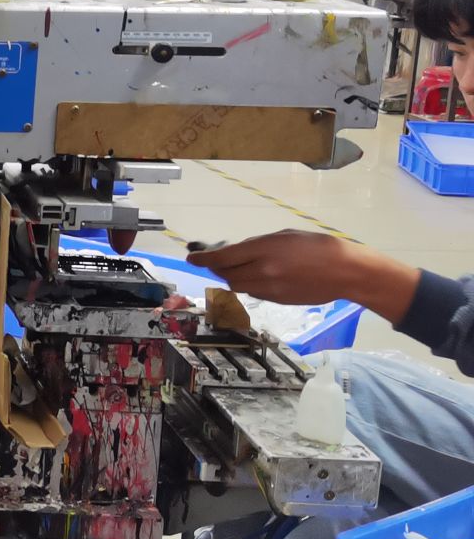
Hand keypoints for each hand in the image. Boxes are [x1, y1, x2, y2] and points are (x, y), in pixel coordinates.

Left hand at [187, 231, 415, 319]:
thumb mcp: (284, 236)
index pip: (222, 258)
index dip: (203, 259)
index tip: (192, 258)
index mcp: (264, 250)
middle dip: (219, 268)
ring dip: (234, 277)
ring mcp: (270, 289)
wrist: (346, 271)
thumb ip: (257, 246)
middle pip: (226, 275)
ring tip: (241, 267)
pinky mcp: (278, 301)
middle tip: (217, 262)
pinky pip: (254, 293)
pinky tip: (261, 277)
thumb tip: (236, 253)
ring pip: (238, 286)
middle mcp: (263, 271)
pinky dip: (250, 285)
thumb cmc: (317, 247)